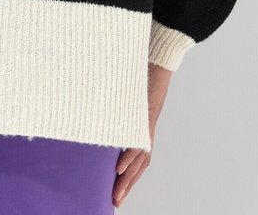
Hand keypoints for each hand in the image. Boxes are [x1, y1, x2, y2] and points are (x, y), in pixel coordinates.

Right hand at [112, 62, 172, 205]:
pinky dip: (129, 156)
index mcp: (142, 125)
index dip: (130, 174)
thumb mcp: (128, 90)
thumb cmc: (143, 70)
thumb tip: (97, 103)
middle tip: (114, 201)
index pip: (138, 156)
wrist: (161, 56)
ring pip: (139, 158)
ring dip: (127, 178)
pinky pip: (137, 140)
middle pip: (139, 164)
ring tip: (116, 194)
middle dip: (127, 184)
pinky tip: (119, 167)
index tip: (117, 189)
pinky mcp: (147, 114)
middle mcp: (146, 128)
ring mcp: (147, 123)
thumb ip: (118, 100)